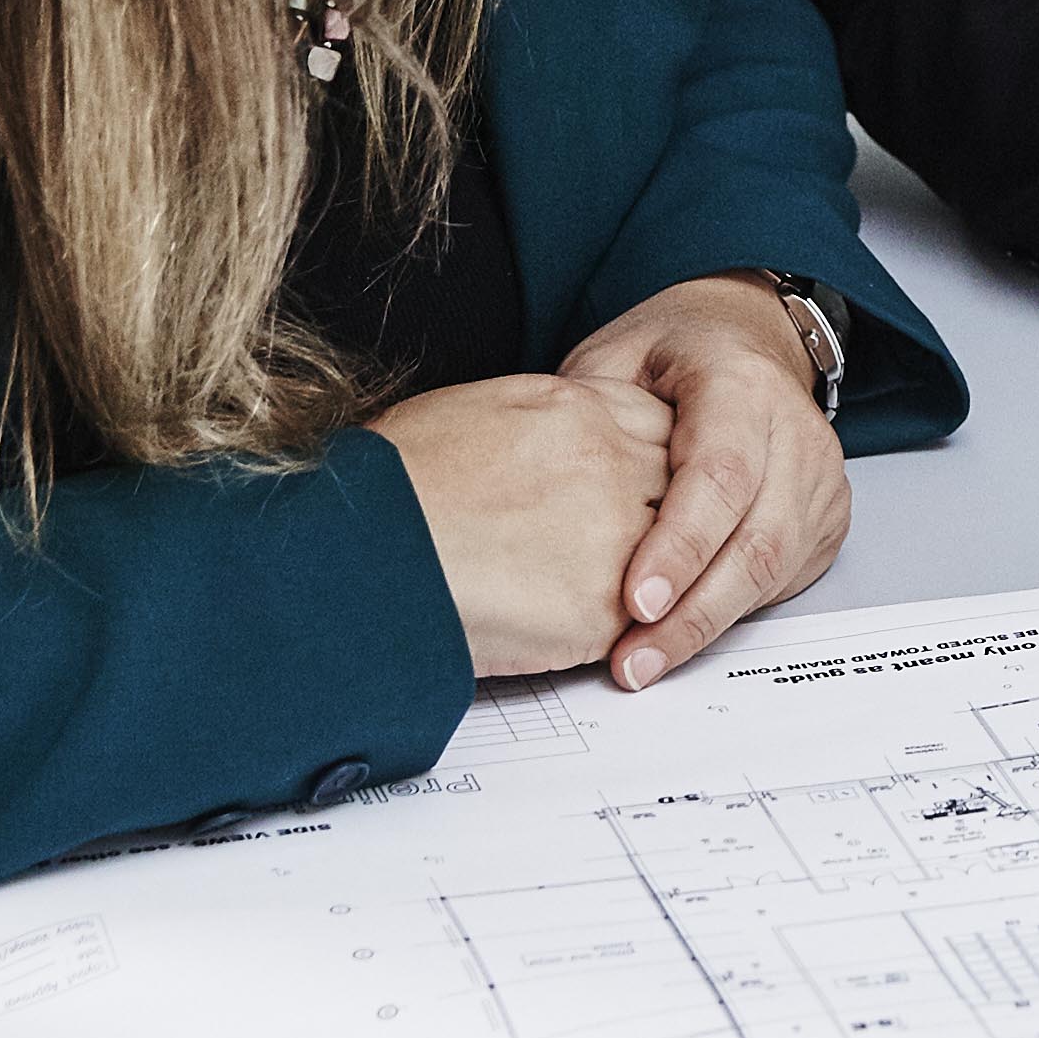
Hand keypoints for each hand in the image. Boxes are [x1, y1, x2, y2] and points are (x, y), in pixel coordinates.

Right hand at [372, 373, 677, 677]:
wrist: (358, 554)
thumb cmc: (391, 484)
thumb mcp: (474, 413)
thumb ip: (543, 421)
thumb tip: (563, 439)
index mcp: (580, 410)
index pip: (663, 425)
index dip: (651, 457)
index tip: (640, 480)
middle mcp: (612, 466)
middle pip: (680, 489)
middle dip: (665, 515)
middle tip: (634, 542)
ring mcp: (617, 539)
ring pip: (671, 557)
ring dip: (650, 574)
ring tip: (602, 590)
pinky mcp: (603, 610)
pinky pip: (639, 618)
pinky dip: (616, 626)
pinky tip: (577, 627)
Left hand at [558, 275, 857, 688]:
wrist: (746, 341)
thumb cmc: (673, 354)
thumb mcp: (614, 359)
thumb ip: (591, 419)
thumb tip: (549, 496)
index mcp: (741, 384)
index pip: (721, 474)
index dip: (681, 544)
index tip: (636, 603)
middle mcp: (796, 432)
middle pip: (757, 537)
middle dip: (694, 611)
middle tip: (633, 661)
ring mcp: (820, 478)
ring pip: (775, 569)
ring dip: (708, 624)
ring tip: (644, 663)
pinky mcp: (826, 517)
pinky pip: (783, 579)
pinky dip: (730, 614)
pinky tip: (681, 638)